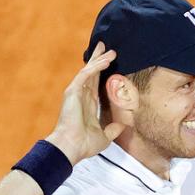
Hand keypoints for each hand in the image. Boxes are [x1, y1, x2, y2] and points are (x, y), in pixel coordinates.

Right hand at [46, 41, 125, 164]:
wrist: (72, 147)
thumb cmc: (84, 144)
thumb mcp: (104, 136)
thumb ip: (112, 129)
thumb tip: (121, 126)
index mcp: (88, 105)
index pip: (95, 83)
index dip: (101, 72)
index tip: (108, 61)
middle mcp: (81, 96)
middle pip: (91, 73)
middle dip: (98, 59)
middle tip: (105, 47)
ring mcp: (76, 93)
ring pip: (89, 71)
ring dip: (99, 60)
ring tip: (109, 50)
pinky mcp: (73, 91)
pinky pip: (86, 75)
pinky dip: (96, 67)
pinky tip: (106, 60)